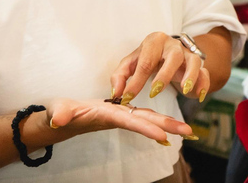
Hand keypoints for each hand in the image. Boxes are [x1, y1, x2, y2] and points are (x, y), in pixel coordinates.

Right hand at [47, 97, 193, 144]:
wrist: (60, 119)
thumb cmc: (60, 114)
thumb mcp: (59, 111)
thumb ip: (60, 113)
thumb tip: (58, 119)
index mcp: (106, 116)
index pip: (129, 122)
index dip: (145, 127)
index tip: (162, 135)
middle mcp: (117, 118)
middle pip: (146, 122)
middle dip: (167, 126)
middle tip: (189, 132)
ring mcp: (120, 116)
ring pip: (147, 118)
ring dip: (167, 123)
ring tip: (188, 130)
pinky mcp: (120, 112)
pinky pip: (142, 116)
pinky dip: (156, 120)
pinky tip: (170, 128)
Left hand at [110, 32, 209, 104]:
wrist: (169, 52)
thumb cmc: (148, 58)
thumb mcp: (131, 63)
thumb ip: (120, 76)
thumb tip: (117, 93)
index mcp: (155, 41)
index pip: (146, 61)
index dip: (136, 81)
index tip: (127, 98)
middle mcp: (174, 44)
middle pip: (173, 56)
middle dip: (164, 74)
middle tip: (154, 92)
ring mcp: (189, 54)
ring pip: (194, 61)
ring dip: (190, 75)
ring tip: (184, 89)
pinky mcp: (200, 65)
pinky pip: (205, 72)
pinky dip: (204, 83)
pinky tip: (199, 95)